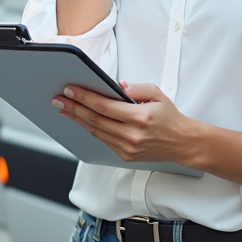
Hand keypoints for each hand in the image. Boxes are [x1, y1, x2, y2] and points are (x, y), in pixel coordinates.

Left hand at [51, 81, 193, 164]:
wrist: (182, 143)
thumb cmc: (170, 118)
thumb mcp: (157, 94)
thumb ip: (136, 88)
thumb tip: (117, 86)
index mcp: (140, 117)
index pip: (104, 106)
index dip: (84, 97)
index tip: (70, 90)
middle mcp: (132, 134)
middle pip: (95, 120)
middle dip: (74, 108)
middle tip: (59, 99)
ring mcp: (127, 148)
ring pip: (95, 132)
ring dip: (78, 119)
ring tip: (65, 109)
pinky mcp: (125, 156)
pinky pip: (103, 140)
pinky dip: (90, 129)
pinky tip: (81, 121)